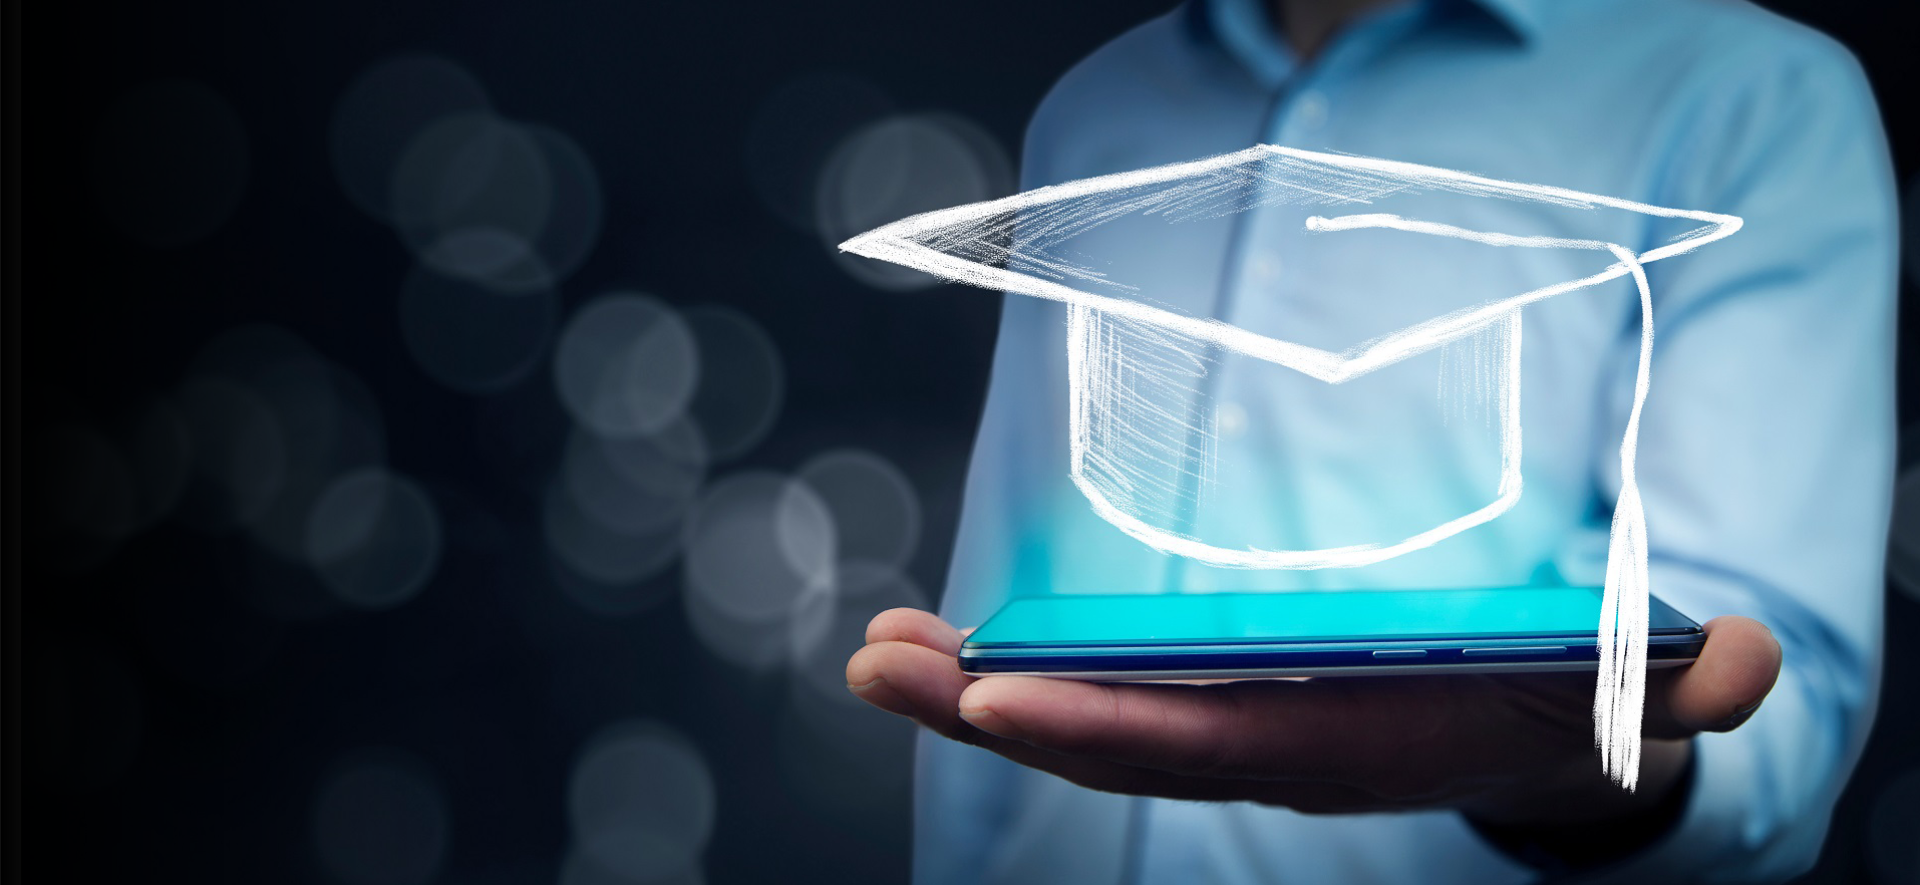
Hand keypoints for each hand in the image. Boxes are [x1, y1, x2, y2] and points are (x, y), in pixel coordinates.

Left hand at [845, 609, 1780, 825]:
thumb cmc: (1564, 708)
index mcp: (1346, 746)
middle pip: (1110, 739)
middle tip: (873, 665)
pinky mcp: (1222, 710)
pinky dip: (1020, 678)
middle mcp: (1271, 755)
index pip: (1211, 746)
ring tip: (875, 654)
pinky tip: (945, 647)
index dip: (1104, 728)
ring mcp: (1237, 737)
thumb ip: (1669, 688)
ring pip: (1090, 723)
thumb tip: (1735, 667)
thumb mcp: (1622, 696)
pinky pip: (1105, 700)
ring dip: (977, 693)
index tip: (996, 697)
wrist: (1538, 750)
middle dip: (989, 710)